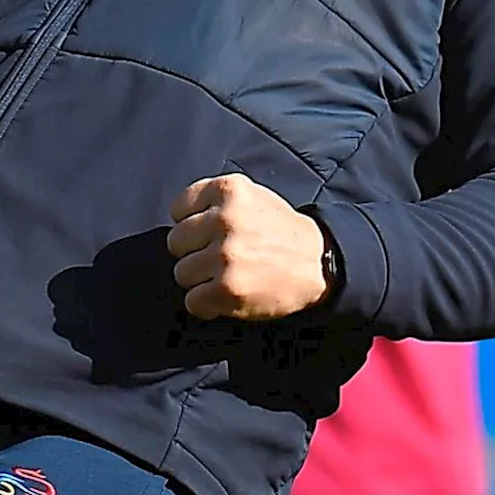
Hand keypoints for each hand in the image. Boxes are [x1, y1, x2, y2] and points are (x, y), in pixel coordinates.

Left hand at [166, 173, 330, 319]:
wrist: (319, 263)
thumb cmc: (279, 231)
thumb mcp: (250, 196)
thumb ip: (213, 201)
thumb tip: (177, 221)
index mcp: (229, 190)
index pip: (178, 209)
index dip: (191, 225)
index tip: (209, 233)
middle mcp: (225, 219)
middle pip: (175, 242)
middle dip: (194, 253)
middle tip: (220, 258)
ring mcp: (226, 254)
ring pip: (181, 273)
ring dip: (201, 280)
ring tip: (228, 276)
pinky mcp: (228, 288)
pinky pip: (192, 301)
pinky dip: (207, 305)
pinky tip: (227, 295)